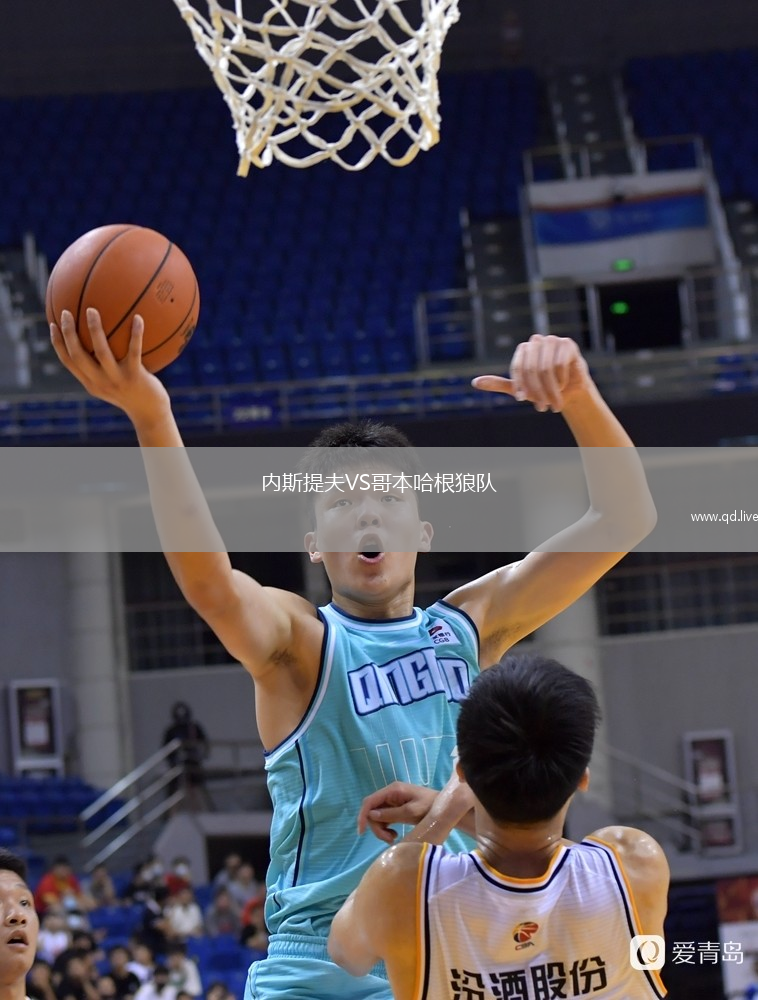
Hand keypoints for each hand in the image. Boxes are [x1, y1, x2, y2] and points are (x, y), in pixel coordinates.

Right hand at [50, 308, 169, 424]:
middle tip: (66, 312)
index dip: (58, 344)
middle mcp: (100, 382)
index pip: (68, 362)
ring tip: (92, 310)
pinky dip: (136, 334)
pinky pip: (134, 351)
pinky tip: (138, 317)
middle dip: (69, 333)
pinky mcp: (136, 377)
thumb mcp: (113, 383)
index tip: (52, 324)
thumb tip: (99, 339)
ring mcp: (117, 380)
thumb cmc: (133, 394)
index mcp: (91, 383)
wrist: (150, 414)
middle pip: (78, 356)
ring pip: (102, 352)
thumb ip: (103, 366)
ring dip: (95, 330)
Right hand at [357, 781, 437, 843]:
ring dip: (381, 829)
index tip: (362, 832)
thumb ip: (391, 814)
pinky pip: (384, 819)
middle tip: (388, 839)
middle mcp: (390, 794)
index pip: (370, 801)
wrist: (444, 810)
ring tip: (393, 838)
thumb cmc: (430, 807)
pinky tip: (395, 835)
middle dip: (376, 827)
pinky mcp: (396, 808)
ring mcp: (393, 801)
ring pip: (377, 816)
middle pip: (372, 810)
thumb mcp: (411, 812)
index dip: (363, 815)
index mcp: (393, 790)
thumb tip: (371, 815)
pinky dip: (386, 828)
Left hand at [472, 334, 590, 412]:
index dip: (521, 386)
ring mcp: (552, 340)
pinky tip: (564, 384)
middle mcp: (536, 341)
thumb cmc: (543, 388)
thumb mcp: (519, 389)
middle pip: (532, 369)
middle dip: (537, 391)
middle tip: (541, 407)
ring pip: (546, 369)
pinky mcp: (567, 344)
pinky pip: (560, 365)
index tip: (524, 400)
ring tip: (554, 402)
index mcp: (523, 349)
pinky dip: (562, 380)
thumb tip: (475, 383)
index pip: (518, 368)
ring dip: (551, 390)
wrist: (570, 390)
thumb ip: (498, 384)